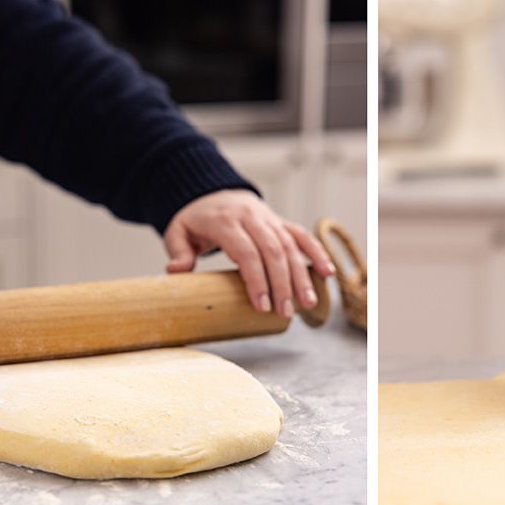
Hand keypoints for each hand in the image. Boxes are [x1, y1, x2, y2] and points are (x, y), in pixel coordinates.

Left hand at [163, 190, 335, 316]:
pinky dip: (317, 253)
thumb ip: (178, 252)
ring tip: (307, 303)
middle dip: (282, 284)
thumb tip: (177, 271)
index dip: (256, 279)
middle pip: (273, 251)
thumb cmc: (196, 220)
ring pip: (291, 246)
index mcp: (226, 221)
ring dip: (301, 275)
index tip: (261, 306)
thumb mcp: (178, 232)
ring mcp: (269, 218)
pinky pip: (302, 236)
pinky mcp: (281, 222)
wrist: (212, 192)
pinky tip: (327, 273)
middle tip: (285, 312)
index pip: (246, 251)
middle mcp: (252, 217)